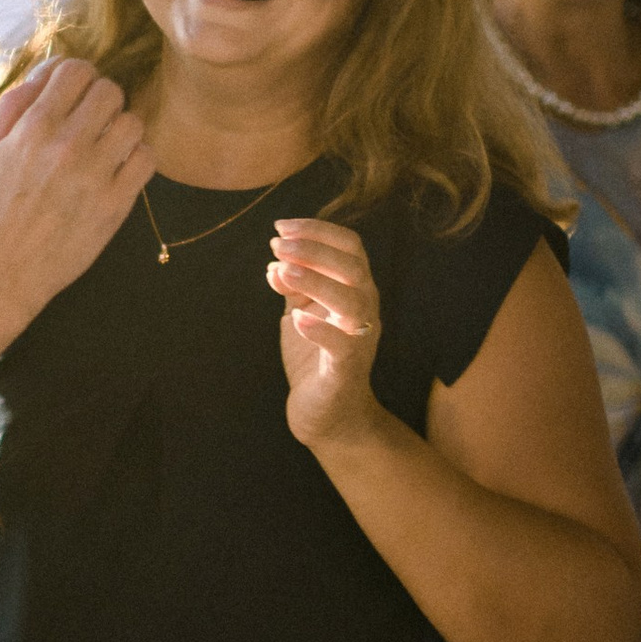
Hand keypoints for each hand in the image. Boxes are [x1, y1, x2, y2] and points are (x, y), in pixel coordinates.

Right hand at [0, 60, 150, 322]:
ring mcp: (95, 174)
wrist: (2, 273)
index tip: (74, 95)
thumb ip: (14, 106)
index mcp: (33, 127)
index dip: (78, 77)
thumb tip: (45, 73)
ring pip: (133, 122)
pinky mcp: (115, 204)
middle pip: (110, 90)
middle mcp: (67, 145)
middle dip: (101, 102)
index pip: (76, 69)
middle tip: (90, 124)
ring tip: (104, 149)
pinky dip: (136, 160)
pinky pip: (146, 159)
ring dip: (120, 131)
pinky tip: (116, 171)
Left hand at [269, 219, 381, 450]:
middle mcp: (364, 310)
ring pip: (351, 301)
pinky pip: (342, 345)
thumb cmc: (315, 358)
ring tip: (282, 272)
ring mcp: (359, 339)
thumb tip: (275, 262)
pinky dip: (320, 329)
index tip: (281, 227)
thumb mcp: (300, 312)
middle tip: (277, 245)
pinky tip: (296, 319)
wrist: (328, 414)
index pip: (350, 246)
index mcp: (355, 290)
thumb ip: (291, 287)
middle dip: (314, 250)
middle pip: (353, 266)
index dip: (317, 231)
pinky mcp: (346, 370)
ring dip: (316, 281)